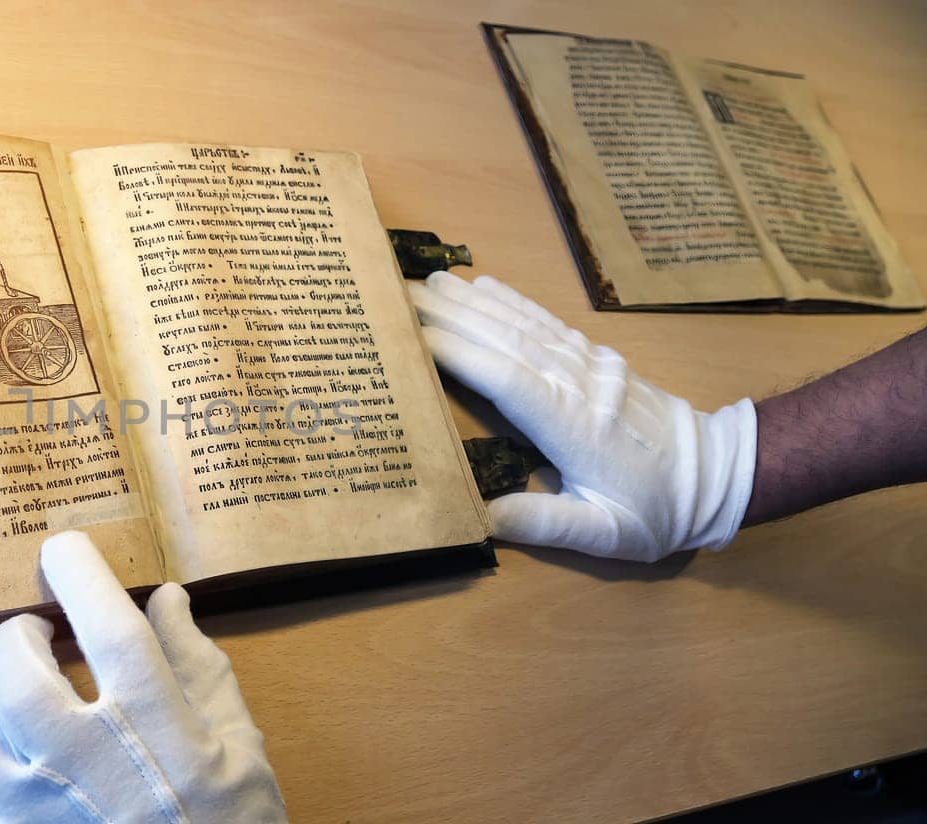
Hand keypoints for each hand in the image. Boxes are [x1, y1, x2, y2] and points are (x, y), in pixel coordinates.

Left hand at [0, 531, 286, 822]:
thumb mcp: (243, 756)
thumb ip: (205, 674)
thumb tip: (170, 599)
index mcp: (156, 728)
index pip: (108, 626)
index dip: (79, 574)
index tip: (63, 550)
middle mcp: (87, 762)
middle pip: (19, 670)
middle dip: (17, 637)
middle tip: (30, 636)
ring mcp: (37, 813)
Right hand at [409, 272, 757, 561]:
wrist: (717, 475)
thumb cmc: (656, 510)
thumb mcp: (605, 534)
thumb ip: (546, 525)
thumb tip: (483, 517)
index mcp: (573, 427)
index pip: (507, 380)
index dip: (460, 355)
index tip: (414, 335)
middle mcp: (577, 384)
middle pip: (506, 340)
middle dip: (452, 316)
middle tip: (400, 296)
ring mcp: (589, 365)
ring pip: (523, 324)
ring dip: (473, 301)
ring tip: (428, 283)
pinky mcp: (596, 357)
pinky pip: (546, 321)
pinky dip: (511, 300)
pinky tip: (484, 286)